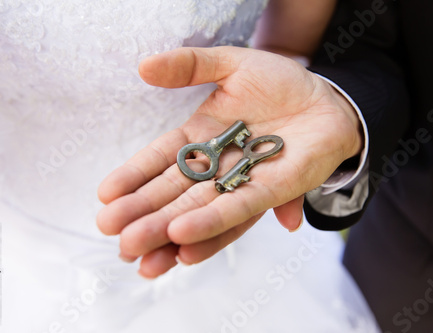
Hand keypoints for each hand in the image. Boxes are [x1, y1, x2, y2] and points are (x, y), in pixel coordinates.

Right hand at [96, 46, 361, 277]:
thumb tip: (143, 66)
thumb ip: (189, 65)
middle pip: (173, 194)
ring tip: (135, 253)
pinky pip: (237, 210)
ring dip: (166, 232)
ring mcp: (240, 183)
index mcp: (200, 138)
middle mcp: (215, 167)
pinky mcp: (270, 191)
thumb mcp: (231, 64)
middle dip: (141, 214)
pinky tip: (182, 240)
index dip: (133, 176)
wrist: (327, 99)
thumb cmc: (279, 82)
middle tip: (110, 233)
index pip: (160, 159)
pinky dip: (210, 225)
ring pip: (198, 211)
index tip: (104, 195)